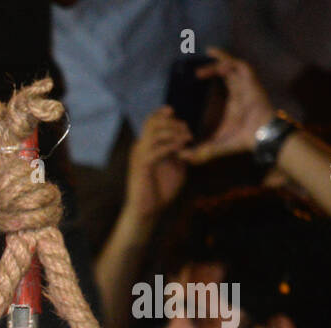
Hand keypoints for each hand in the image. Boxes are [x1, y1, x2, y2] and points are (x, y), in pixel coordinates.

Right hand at [125, 106, 190, 220]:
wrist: (147, 210)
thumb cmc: (161, 190)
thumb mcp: (176, 167)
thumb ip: (180, 153)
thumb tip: (190, 141)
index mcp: (147, 146)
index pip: (151, 121)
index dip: (162, 113)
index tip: (177, 113)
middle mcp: (141, 147)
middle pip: (152, 122)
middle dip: (173, 122)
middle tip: (187, 130)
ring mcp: (140, 156)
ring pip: (154, 132)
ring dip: (173, 132)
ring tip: (187, 139)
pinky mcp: (142, 166)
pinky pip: (157, 149)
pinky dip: (171, 146)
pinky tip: (181, 149)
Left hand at [179, 48, 274, 164]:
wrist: (260, 136)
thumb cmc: (241, 140)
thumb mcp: (215, 145)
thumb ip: (199, 151)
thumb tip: (180, 156)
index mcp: (233, 100)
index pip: (223, 81)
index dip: (212, 75)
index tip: (196, 75)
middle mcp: (240, 89)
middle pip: (227, 70)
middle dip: (212, 66)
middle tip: (196, 72)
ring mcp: (246, 85)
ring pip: (233, 65)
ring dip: (220, 61)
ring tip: (203, 64)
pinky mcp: (252, 83)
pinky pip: (242, 66)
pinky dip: (230, 63)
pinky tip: (219, 67)